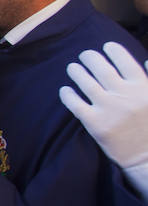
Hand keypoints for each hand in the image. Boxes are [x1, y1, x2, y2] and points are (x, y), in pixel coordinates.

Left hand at [60, 42, 147, 170]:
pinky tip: (65, 90)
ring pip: (85, 82)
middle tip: (85, 55)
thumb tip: (146, 60)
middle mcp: (125, 95)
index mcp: (143, 87)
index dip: (113, 50)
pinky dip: (67, 94)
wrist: (147, 158)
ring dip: (76, 72)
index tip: (106, 46)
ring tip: (72, 68)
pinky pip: (75, 104)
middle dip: (90, 57)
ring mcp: (109, 109)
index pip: (124, 60)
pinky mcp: (95, 124)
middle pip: (100, 68)